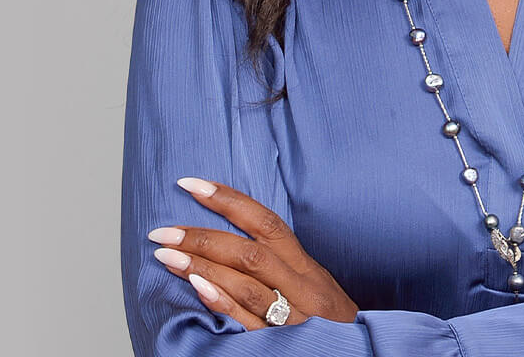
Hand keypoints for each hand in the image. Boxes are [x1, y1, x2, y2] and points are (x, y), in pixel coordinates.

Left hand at [147, 176, 359, 328]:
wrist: (361, 354)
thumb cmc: (330, 323)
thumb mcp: (314, 285)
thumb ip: (281, 265)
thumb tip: (234, 240)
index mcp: (306, 266)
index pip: (265, 222)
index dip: (228, 199)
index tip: (190, 184)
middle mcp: (301, 286)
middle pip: (249, 252)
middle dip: (202, 236)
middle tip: (162, 231)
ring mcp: (292, 316)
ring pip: (246, 282)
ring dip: (201, 266)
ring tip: (166, 255)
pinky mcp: (281, 344)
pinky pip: (249, 322)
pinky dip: (222, 302)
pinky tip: (197, 287)